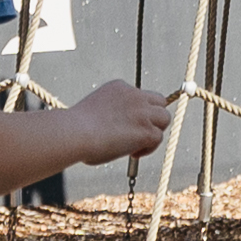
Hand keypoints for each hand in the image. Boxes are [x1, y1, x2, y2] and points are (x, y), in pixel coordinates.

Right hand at [41, 75, 175, 170]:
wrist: (76, 132)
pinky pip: (158, 138)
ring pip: (164, 118)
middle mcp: (134, 95)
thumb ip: (110, 114)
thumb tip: (113, 133)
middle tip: (138, 134)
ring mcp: (142, 112)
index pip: (140, 96)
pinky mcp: (146, 130)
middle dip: (152, 118)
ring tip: (137, 145)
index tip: (127, 125)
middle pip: (159, 102)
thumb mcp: (95, 110)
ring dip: (154, 131)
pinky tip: (133, 153)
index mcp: (119, 87)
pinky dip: (148, 148)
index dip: (138, 112)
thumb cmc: (76, 129)